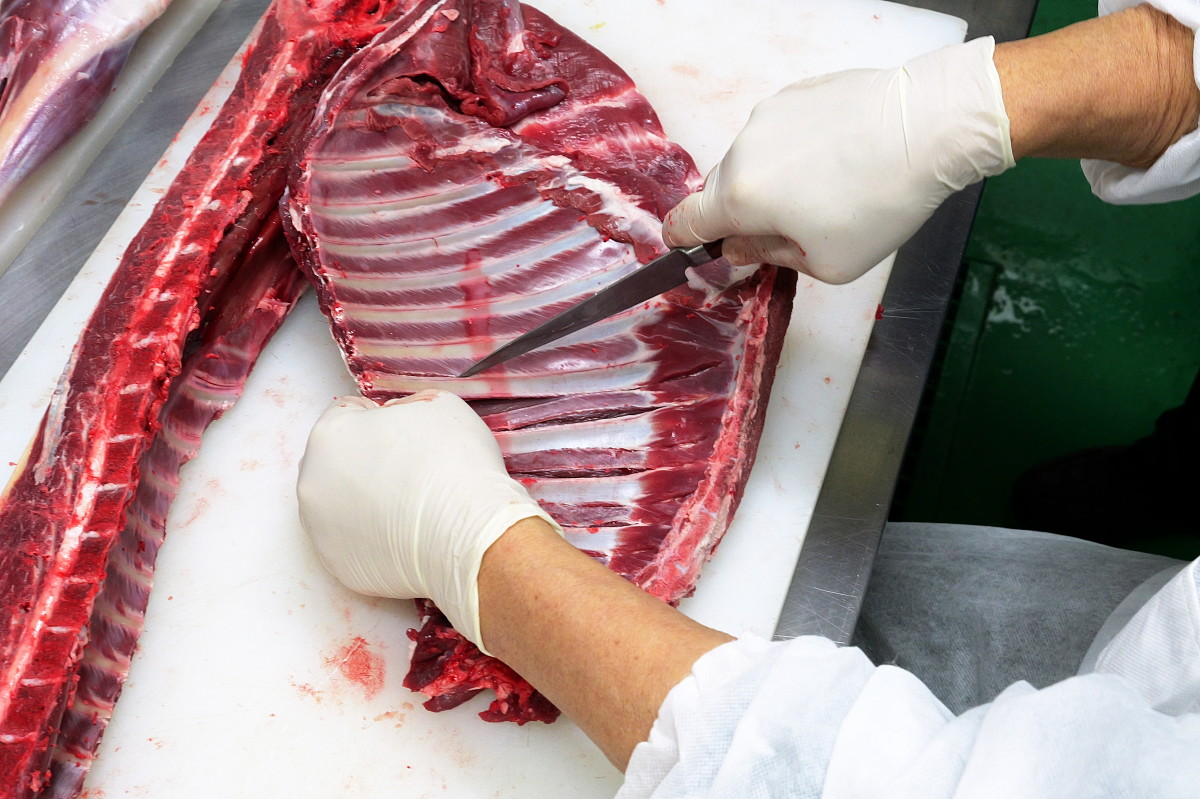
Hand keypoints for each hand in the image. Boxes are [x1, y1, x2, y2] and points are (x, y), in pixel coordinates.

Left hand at [297, 390, 560, 652]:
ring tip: (410, 504)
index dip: (380, 419)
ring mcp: (321, 529)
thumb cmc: (454, 466)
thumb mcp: (438, 405)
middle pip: (337, 462)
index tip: (403, 434)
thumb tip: (398, 420)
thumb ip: (404, 406)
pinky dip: (373, 538)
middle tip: (409, 470)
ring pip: (340, 505)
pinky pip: (353, 543)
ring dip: (367, 500)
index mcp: (330, 435)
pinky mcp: (338, 566)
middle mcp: (313, 482)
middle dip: (366, 461)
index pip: (346, 415)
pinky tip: (406, 532)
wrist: (471, 535)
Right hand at [663, 38, 1014, 283]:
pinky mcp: (795, 94)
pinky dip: (795, 150)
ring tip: (824, 191)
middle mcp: (743, 151)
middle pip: (720, 191)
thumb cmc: (879, 204)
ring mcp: (767, 117)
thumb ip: (769, 258)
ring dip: (771, 179)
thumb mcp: (827, 262)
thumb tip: (741, 247)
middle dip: (742, 214)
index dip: (684, 240)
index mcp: (740, 199)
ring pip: (751, 159)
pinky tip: (837, 160)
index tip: (690, 245)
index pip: (686, 222)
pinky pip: (778, 132)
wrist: (927, 127)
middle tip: (786, 230)